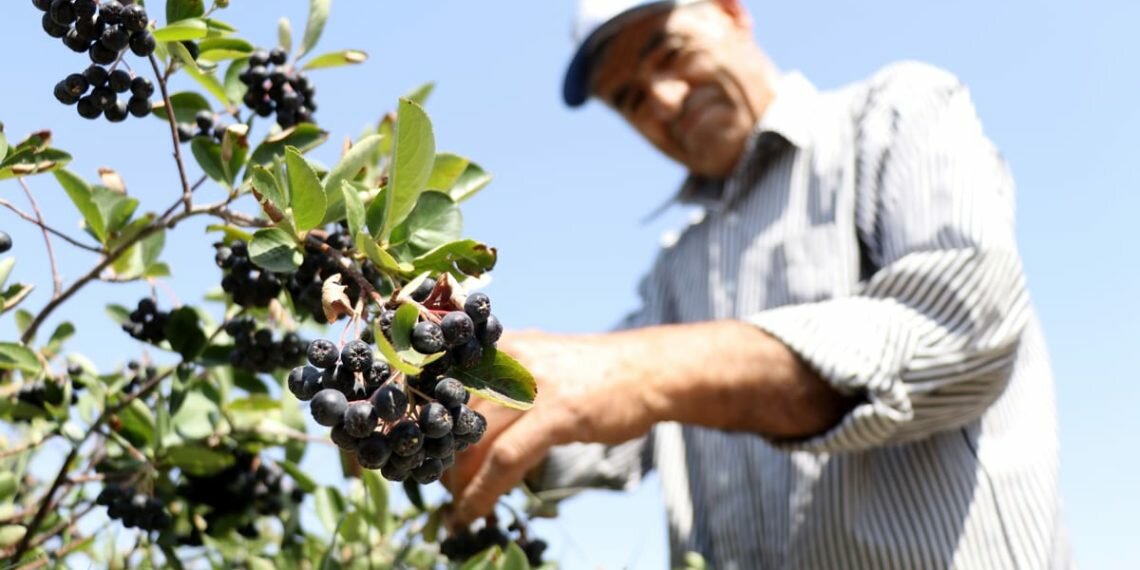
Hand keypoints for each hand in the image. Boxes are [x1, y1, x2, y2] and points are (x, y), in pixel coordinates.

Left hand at [442, 330, 657, 524]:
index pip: (442, 381)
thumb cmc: (592, 372)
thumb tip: (465, 417)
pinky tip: (474, 510)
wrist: (646, 371)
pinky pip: (505, 458)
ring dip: (458, 481)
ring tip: (455, 504)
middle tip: (439, 485)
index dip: (424, 421)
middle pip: (453, 415)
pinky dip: (484, 490)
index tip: (420, 451)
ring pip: (474, 440)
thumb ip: (500, 378)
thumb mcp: (537, 358)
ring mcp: (531, 385)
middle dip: (441, 457)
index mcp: (497, 343)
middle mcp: (507, 357)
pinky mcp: (555, 413)